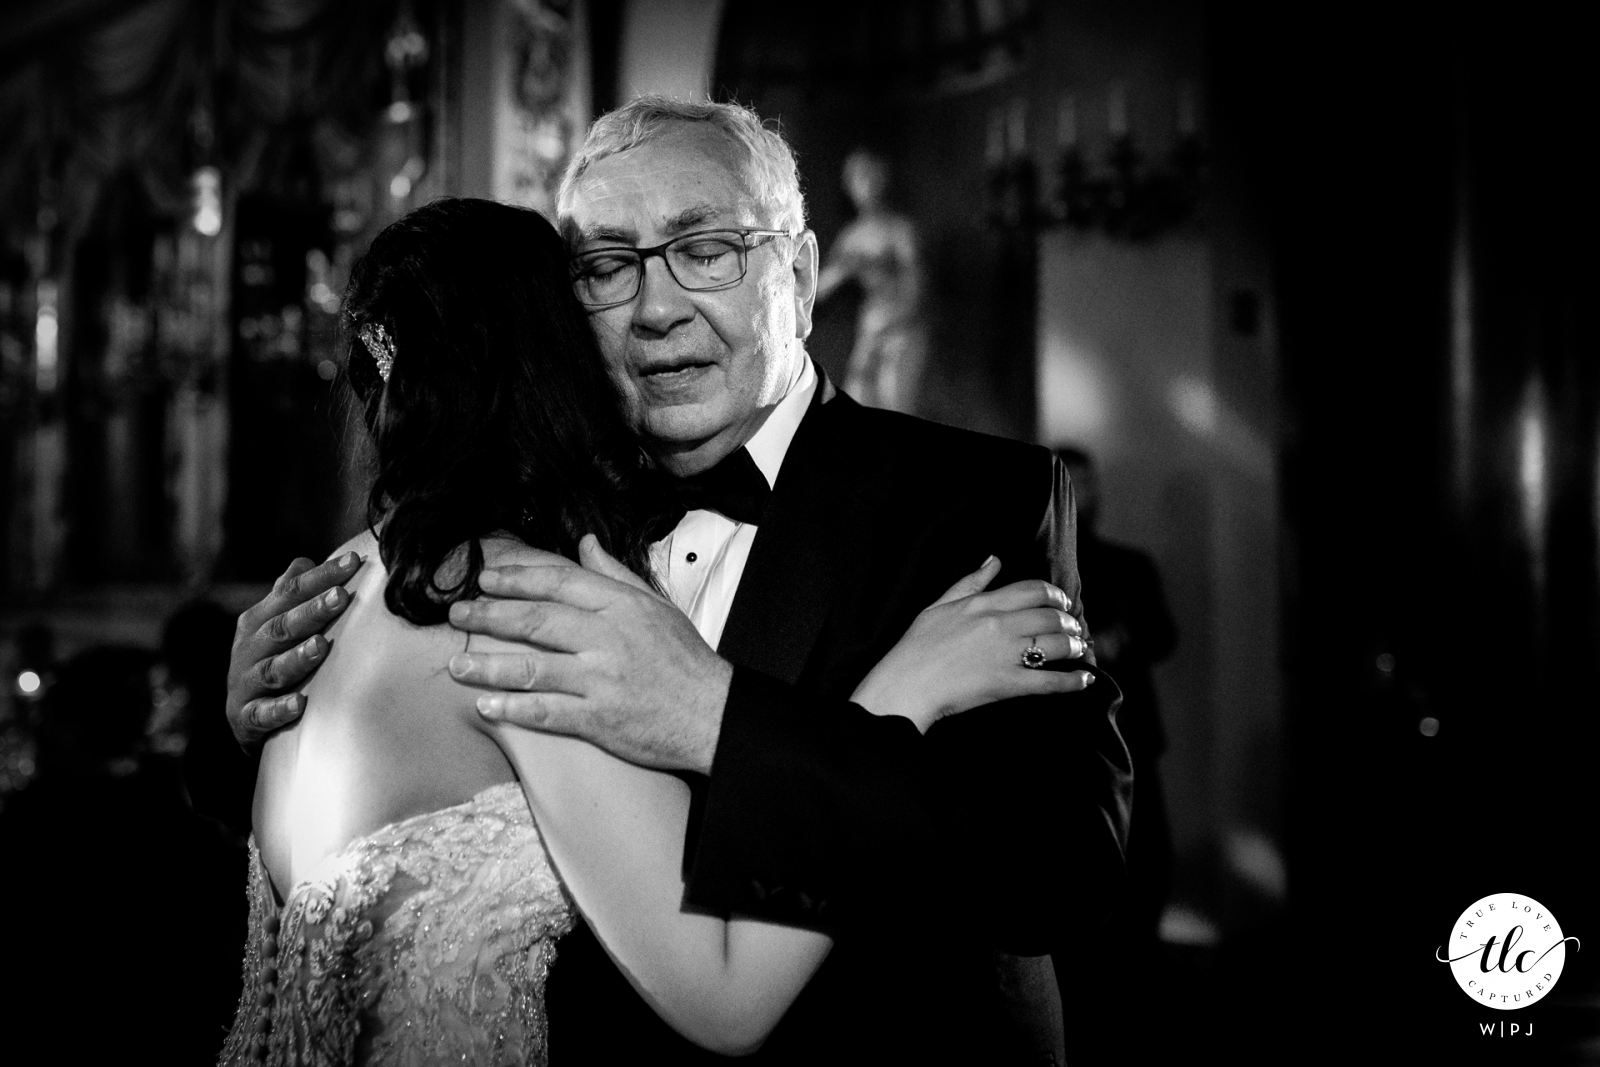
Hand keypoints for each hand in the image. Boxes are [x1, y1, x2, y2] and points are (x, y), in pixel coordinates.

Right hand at [226, 552, 360, 749]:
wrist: (244, 718)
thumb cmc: (271, 659)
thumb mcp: (275, 625)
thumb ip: (289, 595)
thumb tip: (306, 561)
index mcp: (259, 620)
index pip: (291, 592)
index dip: (321, 576)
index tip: (353, 562)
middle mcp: (248, 648)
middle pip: (282, 626)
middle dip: (311, 611)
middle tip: (340, 596)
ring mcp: (245, 683)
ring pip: (272, 669)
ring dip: (297, 658)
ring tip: (321, 646)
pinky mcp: (246, 718)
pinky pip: (262, 714)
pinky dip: (280, 709)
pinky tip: (301, 704)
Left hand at [447, 534, 731, 773]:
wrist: (712, 714)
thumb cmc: (684, 660)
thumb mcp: (655, 606)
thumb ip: (614, 575)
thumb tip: (584, 544)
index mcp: (621, 606)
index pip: (559, 583)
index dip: (517, 579)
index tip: (485, 579)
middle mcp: (607, 638)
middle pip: (536, 621)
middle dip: (490, 615)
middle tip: (457, 615)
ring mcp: (601, 679)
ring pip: (533, 668)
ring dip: (489, 665)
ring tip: (457, 664)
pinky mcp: (599, 718)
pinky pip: (547, 711)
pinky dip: (514, 709)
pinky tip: (485, 705)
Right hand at [850, 556, 1093, 732]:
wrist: (905, 685)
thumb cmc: (916, 647)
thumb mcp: (939, 605)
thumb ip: (970, 582)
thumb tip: (994, 560)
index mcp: (983, 604)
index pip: (1032, 590)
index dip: (1055, 595)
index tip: (1062, 603)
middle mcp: (999, 625)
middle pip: (1050, 616)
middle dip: (1070, 621)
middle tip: (1076, 628)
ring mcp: (1005, 655)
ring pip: (1056, 643)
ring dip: (1075, 645)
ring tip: (1079, 649)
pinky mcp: (1007, 684)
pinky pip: (1049, 681)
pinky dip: (1072, 681)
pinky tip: (1084, 680)